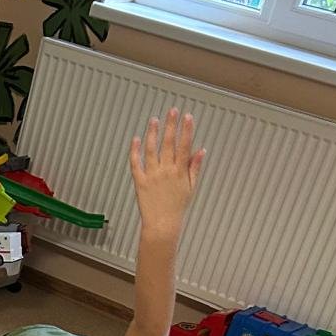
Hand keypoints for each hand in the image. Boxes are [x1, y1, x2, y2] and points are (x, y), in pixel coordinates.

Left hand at [130, 109, 204, 239]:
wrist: (162, 225)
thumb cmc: (176, 207)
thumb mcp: (191, 187)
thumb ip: (195, 167)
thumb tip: (201, 150)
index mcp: (180, 172)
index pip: (185, 146)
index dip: (187, 130)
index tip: (187, 117)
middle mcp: (166, 171)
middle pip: (169, 143)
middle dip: (171, 125)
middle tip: (172, 111)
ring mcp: (152, 175)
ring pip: (152, 149)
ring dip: (153, 133)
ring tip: (154, 120)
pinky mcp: (139, 182)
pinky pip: (136, 163)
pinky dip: (135, 151)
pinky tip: (136, 139)